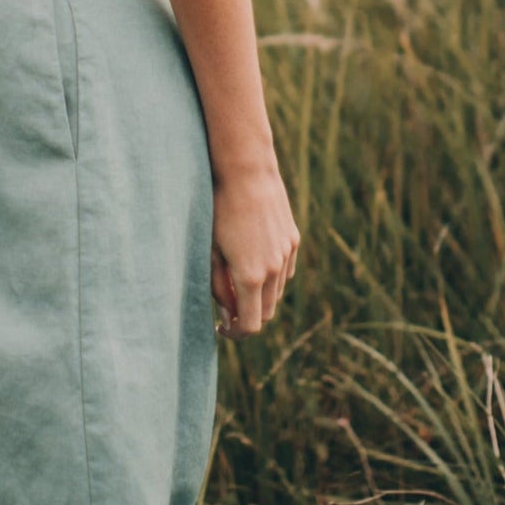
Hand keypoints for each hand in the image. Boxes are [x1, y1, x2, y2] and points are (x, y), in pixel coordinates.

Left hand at [209, 159, 299, 335]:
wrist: (246, 172)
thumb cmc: (219, 210)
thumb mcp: (211, 251)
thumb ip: (218, 286)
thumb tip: (227, 314)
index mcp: (250, 277)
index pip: (251, 325)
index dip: (236, 333)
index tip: (222, 328)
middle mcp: (274, 270)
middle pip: (266, 313)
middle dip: (248, 316)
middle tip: (227, 309)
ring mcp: (286, 254)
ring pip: (277, 292)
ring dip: (260, 297)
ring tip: (238, 282)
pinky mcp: (293, 240)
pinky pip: (284, 271)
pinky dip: (271, 277)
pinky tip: (254, 262)